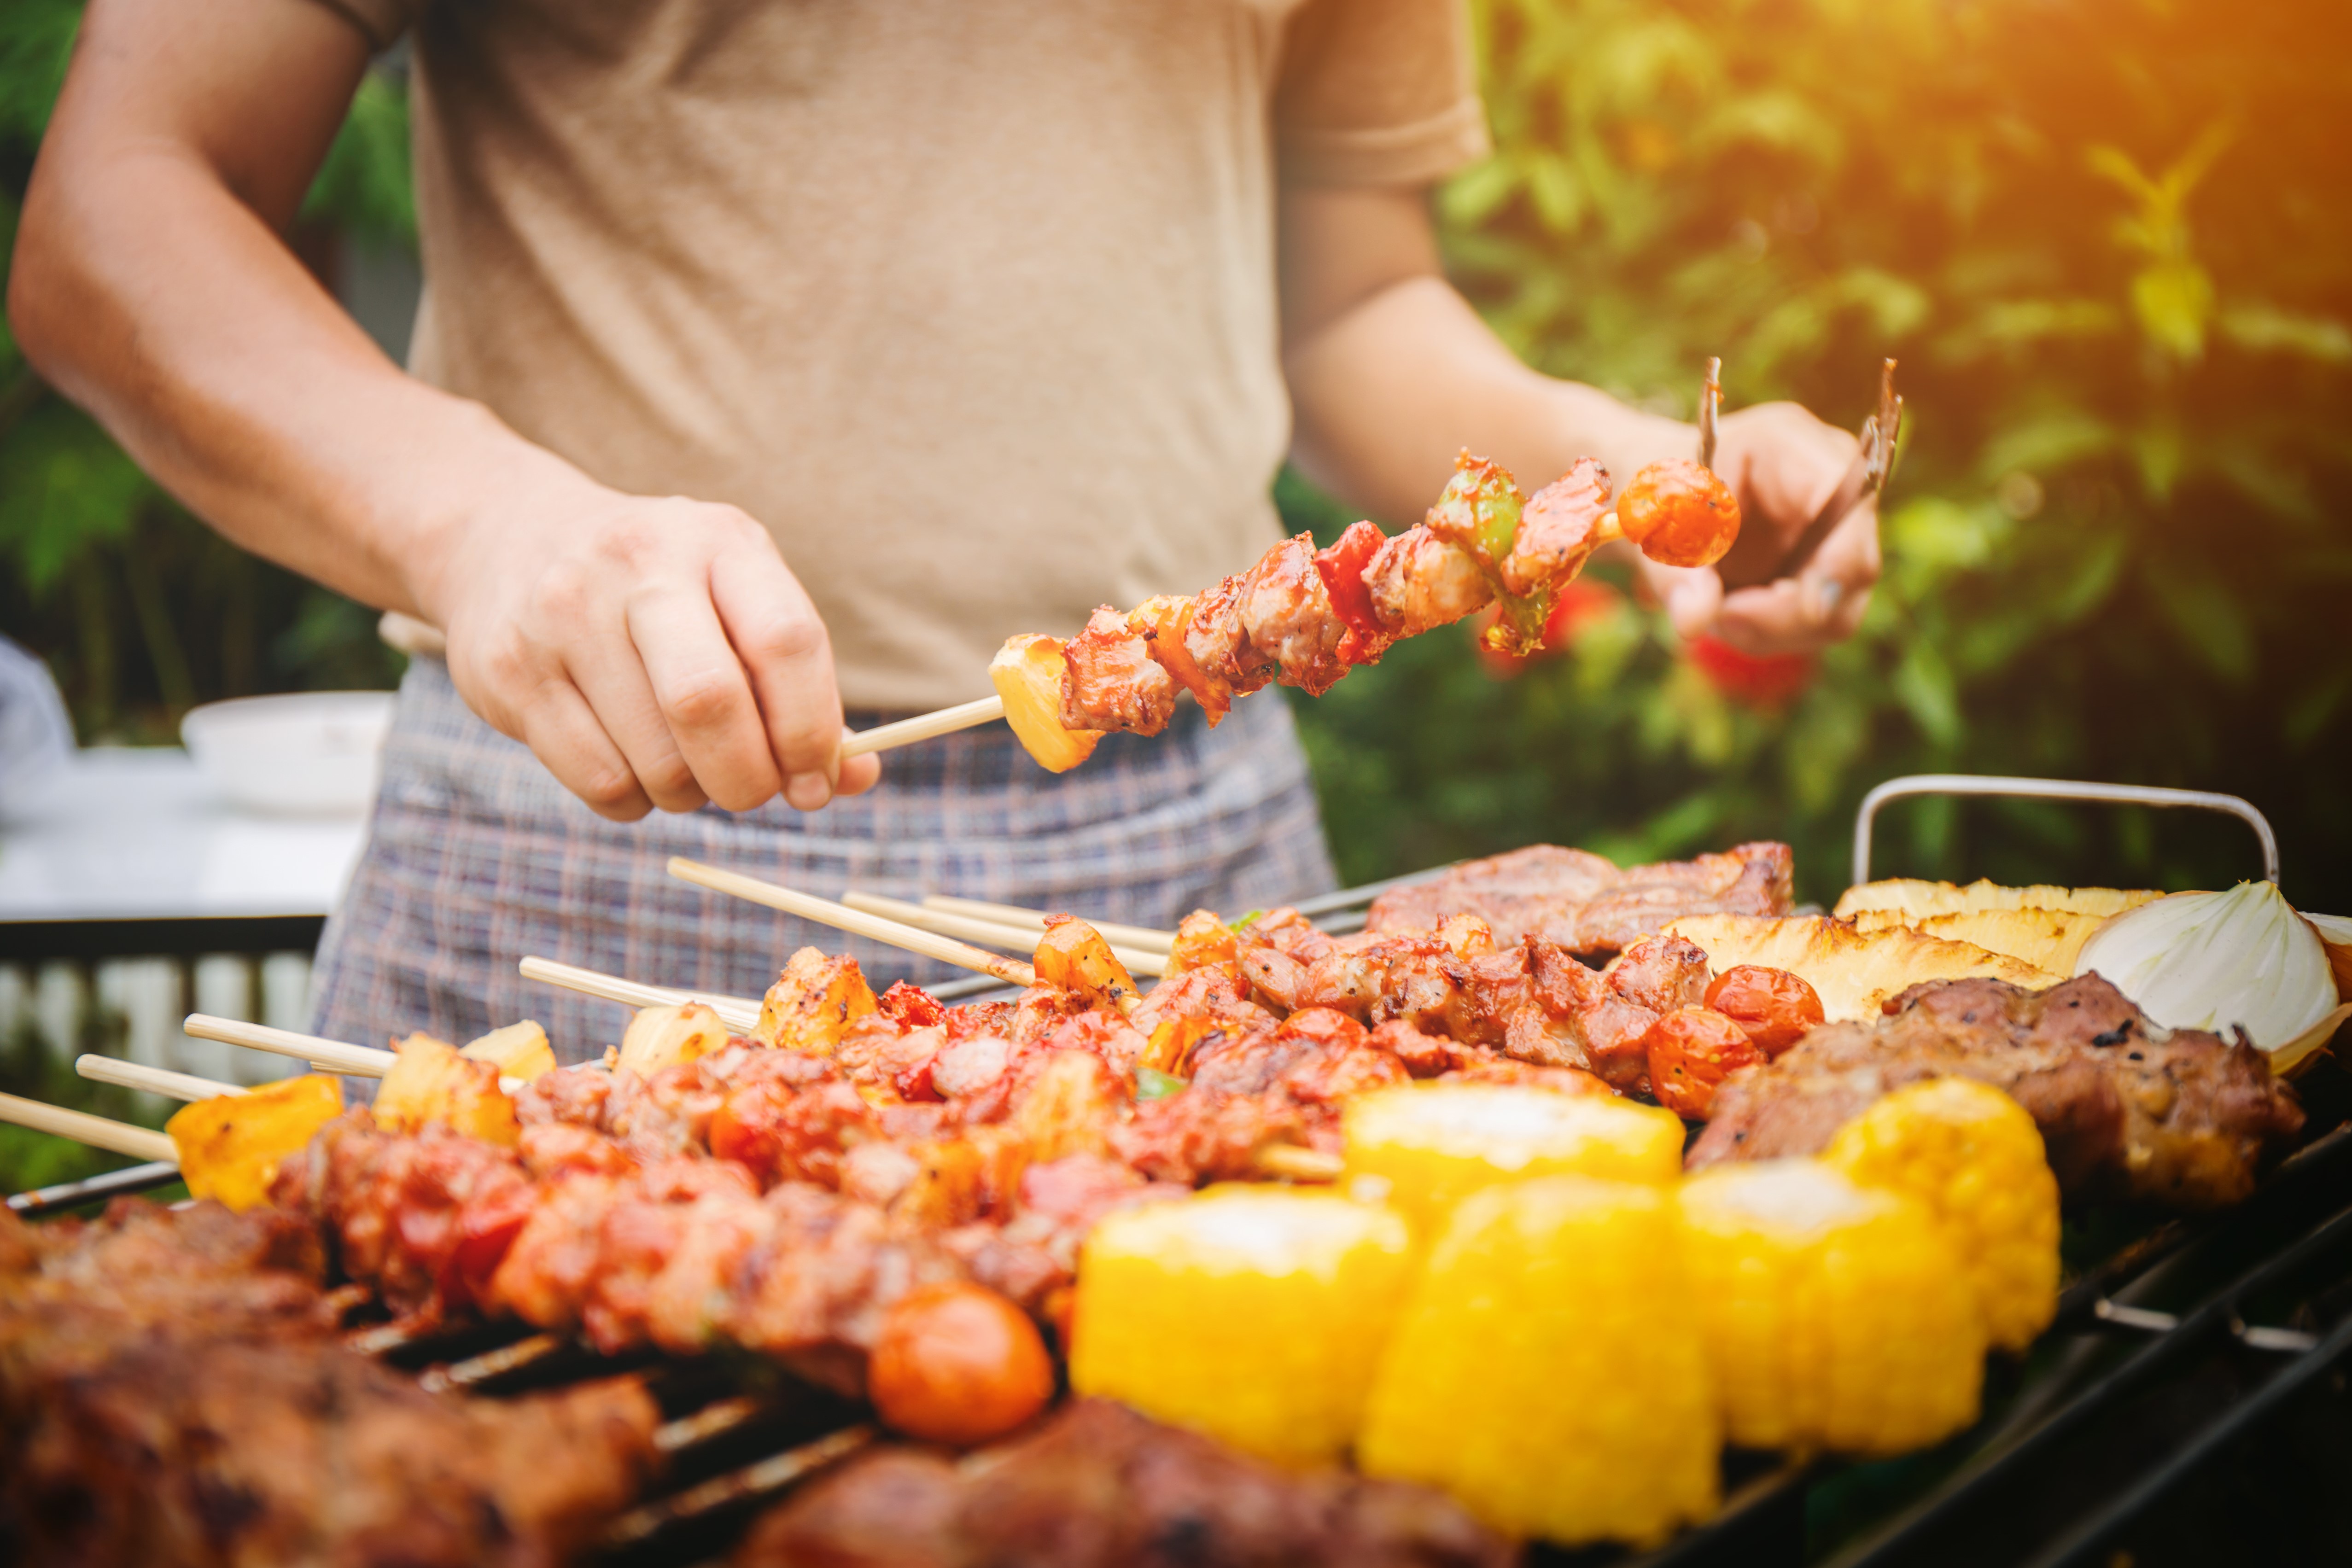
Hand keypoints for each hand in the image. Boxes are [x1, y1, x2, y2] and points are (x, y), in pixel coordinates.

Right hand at [416, 468, 880, 819]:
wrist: (508, 536)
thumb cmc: (661, 589)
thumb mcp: (737, 599)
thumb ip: (800, 685)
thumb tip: (856, 780)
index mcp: (719, 542)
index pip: (786, 641)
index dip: (811, 731)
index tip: (817, 783)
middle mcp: (638, 566)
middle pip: (708, 703)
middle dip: (748, 779)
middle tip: (753, 793)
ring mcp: (563, 615)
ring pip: (656, 761)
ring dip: (689, 794)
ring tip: (684, 764)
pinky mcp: (510, 672)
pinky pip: (600, 783)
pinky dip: (634, 801)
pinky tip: (632, 764)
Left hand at [1629, 401, 1880, 655]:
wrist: (1654, 496)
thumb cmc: (1657, 487)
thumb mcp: (1652, 518)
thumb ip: (1675, 566)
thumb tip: (1695, 620)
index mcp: (1791, 446)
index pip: (1851, 498)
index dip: (1842, 556)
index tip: (1810, 606)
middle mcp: (1829, 489)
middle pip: (1854, 568)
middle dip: (1788, 611)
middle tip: (1723, 617)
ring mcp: (1831, 535)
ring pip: (1836, 609)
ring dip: (1771, 630)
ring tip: (1714, 612)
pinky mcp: (1818, 574)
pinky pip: (1812, 624)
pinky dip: (1765, 633)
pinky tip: (1726, 614)